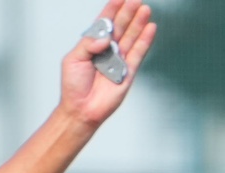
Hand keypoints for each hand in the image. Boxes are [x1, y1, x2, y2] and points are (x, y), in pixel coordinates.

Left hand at [59, 1, 154, 128]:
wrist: (81, 110)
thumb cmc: (74, 87)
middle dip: (128, 12)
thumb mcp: (73, 59)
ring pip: (131, 37)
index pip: (104, 23)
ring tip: (145, 9)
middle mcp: (108, 50)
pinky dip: (144, 41)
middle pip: (121, 27)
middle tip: (136, 0)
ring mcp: (119, 60)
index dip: (112, 10)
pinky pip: (138, 54)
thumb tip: (106, 38)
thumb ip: (89, 44)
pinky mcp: (128, 72)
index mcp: (93, 45)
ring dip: (139, 23)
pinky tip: (150, 28)